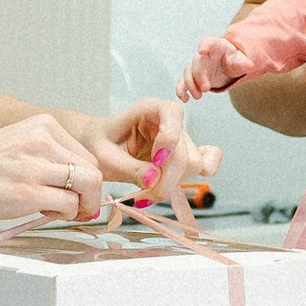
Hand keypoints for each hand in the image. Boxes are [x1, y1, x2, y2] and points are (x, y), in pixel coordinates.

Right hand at [0, 112, 124, 227]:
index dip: (85, 178)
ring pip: (87, 185)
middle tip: (76, 207)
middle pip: (92, 170)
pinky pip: (68, 204)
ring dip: (80, 205)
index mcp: (42, 126)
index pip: (86, 154)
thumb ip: (47, 156)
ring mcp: (35, 165)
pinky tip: (45, 212)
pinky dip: (64, 214)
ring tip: (59, 210)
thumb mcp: (18, 145)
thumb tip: (78, 180)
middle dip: (89, 194)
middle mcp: (42, 140)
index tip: (76, 192)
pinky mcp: (28, 191)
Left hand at [78, 97, 212, 184]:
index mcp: (149, 109)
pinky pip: (208, 163)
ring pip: (194, 165)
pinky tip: (181, 184)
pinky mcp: (185, 156)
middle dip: (167, 179)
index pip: (173, 113)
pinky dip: (201, 175)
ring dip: (173, 185)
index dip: (168, 140)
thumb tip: (154, 180)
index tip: (154, 161)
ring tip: (147, 194)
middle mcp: (169, 121)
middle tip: (142, 196)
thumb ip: (130, 169)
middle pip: (185, 152)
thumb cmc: (98, 147)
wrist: (97, 149)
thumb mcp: (105, 158)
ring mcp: (180, 139)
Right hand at [180, 28, 252, 97]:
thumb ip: (243, 63)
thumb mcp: (240, 61)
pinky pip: (183, 82)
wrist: (228, 65)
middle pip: (196, 62)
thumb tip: (249, 65)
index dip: (204, 45)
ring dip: (190, 85)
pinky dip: (181, 90)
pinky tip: (184, 99)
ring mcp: (196, 65)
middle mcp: (203, 54)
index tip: (201, 50)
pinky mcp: (193, 77)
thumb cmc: (234, 60)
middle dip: (199, 76)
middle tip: (206, 89)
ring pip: (188, 72)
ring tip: (198, 96)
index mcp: (215, 46)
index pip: (208, 42)